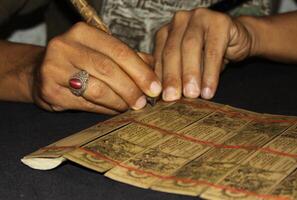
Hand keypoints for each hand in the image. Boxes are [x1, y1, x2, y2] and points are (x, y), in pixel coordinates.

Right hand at [32, 22, 160, 113]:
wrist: (40, 72)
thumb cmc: (78, 62)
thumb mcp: (102, 52)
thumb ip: (128, 58)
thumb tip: (155, 70)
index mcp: (83, 32)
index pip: (119, 51)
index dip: (141, 71)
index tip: (155, 87)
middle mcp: (65, 46)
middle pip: (108, 69)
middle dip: (131, 89)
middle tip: (144, 102)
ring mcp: (54, 68)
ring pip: (97, 89)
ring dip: (119, 101)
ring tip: (130, 107)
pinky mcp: (49, 90)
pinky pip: (85, 104)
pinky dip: (104, 109)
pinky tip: (113, 110)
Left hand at [154, 8, 253, 100]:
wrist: (237, 41)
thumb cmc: (208, 55)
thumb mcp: (188, 65)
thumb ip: (175, 74)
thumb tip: (165, 96)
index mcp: (167, 31)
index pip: (159, 55)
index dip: (159, 77)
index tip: (161, 96)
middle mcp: (180, 21)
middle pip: (172, 50)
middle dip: (172, 76)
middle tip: (172, 97)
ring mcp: (199, 18)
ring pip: (190, 47)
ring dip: (190, 74)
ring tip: (191, 94)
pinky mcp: (220, 21)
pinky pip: (213, 51)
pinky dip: (210, 73)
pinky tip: (208, 90)